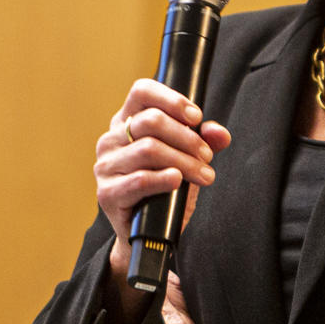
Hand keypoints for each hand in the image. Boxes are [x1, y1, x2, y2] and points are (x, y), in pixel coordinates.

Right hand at [94, 79, 231, 278]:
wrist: (149, 231)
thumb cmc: (164, 187)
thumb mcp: (187, 158)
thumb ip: (203, 141)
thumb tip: (219, 133)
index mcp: (126, 122)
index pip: (142, 92)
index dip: (172, 99)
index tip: (196, 117)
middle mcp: (110, 139)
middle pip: (152, 121)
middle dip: (187, 138)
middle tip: (207, 156)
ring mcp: (105, 166)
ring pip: (149, 149)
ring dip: (184, 161)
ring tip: (204, 174)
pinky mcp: (107, 193)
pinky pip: (139, 180)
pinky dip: (163, 179)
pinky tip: (177, 181)